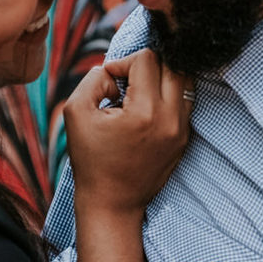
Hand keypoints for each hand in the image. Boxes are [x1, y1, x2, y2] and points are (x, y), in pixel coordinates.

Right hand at [63, 49, 193, 214]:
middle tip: (126, 86)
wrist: (112, 202)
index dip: (123, 63)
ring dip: (162, 78)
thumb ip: (93, 78)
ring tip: (139, 94)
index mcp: (145, 111)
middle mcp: (170, 118)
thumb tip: (114, 71)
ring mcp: (182, 130)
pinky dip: (169, 96)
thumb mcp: (76, 112)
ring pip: (184, 81)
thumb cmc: (92, 159)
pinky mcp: (185, 138)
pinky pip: (186, 102)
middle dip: (146, 66)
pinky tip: (148, 110)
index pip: (147, 59)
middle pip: (171, 64)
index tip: (110, 84)